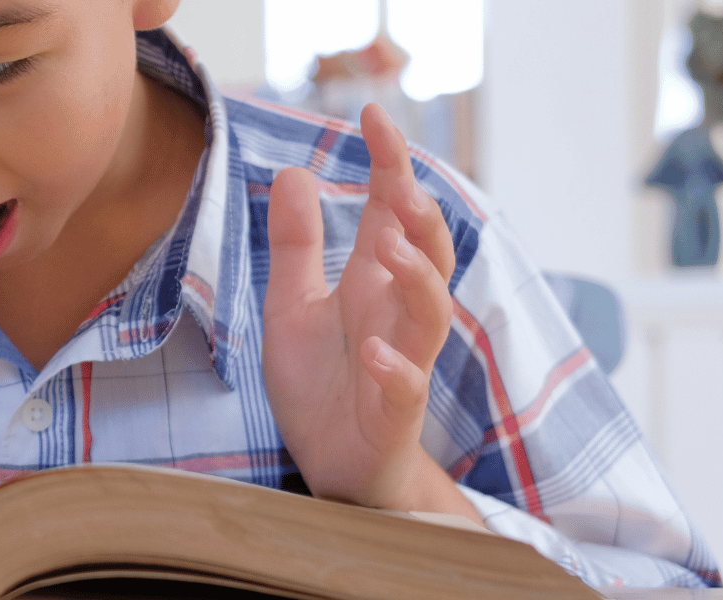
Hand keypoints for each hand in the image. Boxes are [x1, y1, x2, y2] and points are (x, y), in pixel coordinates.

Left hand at [262, 104, 476, 518]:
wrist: (334, 466)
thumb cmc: (321, 384)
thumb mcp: (292, 305)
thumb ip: (297, 244)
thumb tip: (293, 171)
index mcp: (372, 284)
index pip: (392, 213)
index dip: (390, 164)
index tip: (373, 113)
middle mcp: (396, 316)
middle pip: (428, 255)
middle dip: (422, 219)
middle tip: (403, 183)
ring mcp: (404, 363)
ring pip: (430, 315)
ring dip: (418, 280)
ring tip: (391, 249)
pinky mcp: (396, 413)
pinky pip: (407, 388)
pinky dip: (398, 370)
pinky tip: (377, 354)